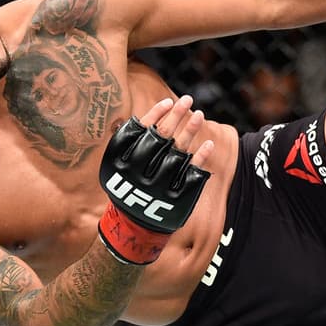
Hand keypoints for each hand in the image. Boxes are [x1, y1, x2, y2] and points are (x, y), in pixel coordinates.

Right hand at [97, 95, 213, 265]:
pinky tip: (209, 143)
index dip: (156, 115)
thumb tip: (135, 121)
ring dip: (190, 131)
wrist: (134, 226)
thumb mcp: (116, 169)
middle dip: (176, 116)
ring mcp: (161, 182)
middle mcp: (143, 170)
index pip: (142, 131)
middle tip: (187, 99)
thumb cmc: (126, 190)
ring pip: (178, 150)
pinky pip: (191, 173)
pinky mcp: (177, 195)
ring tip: (199, 113)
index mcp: (125, 160)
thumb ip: (125, 146)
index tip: (167, 101)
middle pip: (162, 137)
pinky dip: (201, 158)